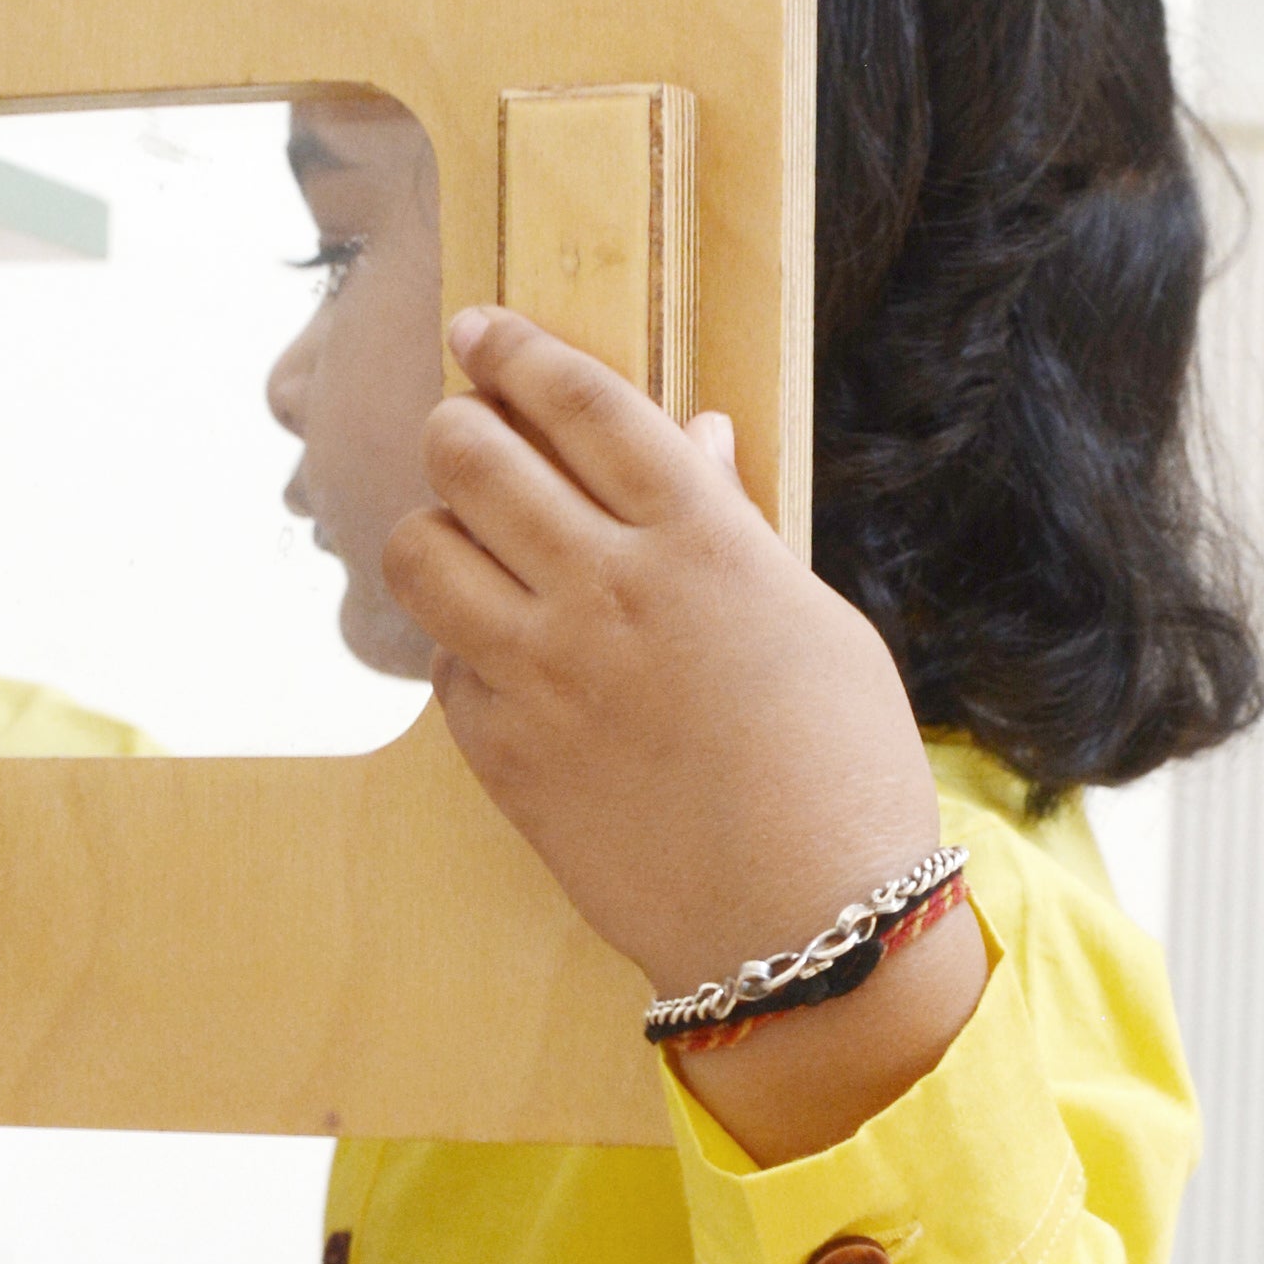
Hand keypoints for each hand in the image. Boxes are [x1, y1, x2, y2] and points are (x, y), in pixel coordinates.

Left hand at [383, 315, 988, 1164]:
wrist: (810, 931)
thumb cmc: (843, 772)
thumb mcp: (814, 623)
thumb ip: (732, 524)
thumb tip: (691, 437)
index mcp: (699, 541)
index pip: (581, 402)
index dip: (517, 352)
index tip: (481, 332)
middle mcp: (608, 591)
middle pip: (472, 456)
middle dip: (458, 427)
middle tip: (468, 435)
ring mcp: (543, 674)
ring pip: (421, 552)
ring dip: (436, 531)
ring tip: (472, 547)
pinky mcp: (503, 755)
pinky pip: (440, 665)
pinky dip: (460, 646)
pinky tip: (505, 659)